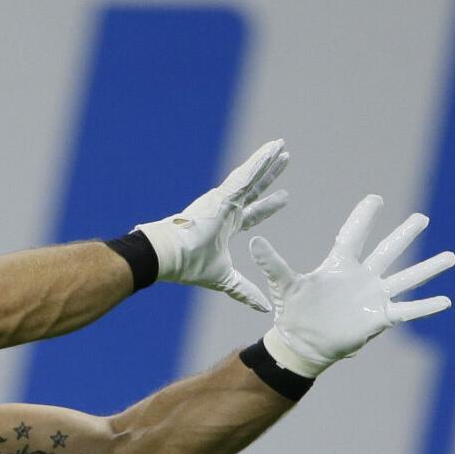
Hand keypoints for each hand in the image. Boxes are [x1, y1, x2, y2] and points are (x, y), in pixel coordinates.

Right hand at [134, 139, 290, 311]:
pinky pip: (246, 174)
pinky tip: (272, 150)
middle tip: (285, 159)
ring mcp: (223, 199)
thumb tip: (264, 307)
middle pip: (255, 187)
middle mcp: (225, 208)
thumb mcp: (225, 279)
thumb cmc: (189, 265)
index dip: (269, 206)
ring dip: (267, 160)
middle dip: (270, 175)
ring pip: (251, 175)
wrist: (169, 257)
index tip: (285, 197)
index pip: (253, 213)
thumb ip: (244, 291)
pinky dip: (259, 162)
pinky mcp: (222, 195)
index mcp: (226, 225)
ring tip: (282, 146)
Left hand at [249, 194, 454, 375]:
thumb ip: (273, 263)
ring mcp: (373, 297)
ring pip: (406, 277)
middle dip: (405, 234)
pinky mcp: (380, 318)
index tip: (376, 198)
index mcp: (340, 265)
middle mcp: (362, 277)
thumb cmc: (293, 312)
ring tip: (451, 256)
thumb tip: (253, 242)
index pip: (355, 234)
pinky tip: (446, 300)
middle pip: (388, 251)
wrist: (303, 344)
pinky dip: (427, 306)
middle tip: (422, 217)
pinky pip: (408, 310)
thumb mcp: (283, 285)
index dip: (364, 216)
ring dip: (428, 268)